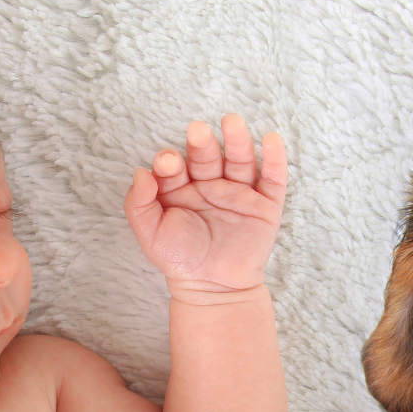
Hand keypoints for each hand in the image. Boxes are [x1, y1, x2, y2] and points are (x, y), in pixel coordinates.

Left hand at [124, 114, 286, 295]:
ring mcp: (239, 194)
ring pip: (240, 160)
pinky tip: (272, 139)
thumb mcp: (149, 233)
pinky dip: (275, 159)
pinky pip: (272, 178)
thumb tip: (141, 172)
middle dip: (202, 143)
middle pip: (207, 156)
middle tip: (197, 131)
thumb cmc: (179, 260)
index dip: (170, 161)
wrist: (213, 289)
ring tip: (232, 122)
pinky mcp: (264, 206)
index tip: (168, 163)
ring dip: (237, 140)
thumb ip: (138, 203)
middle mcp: (210, 185)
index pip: (176, 166)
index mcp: (181, 189)